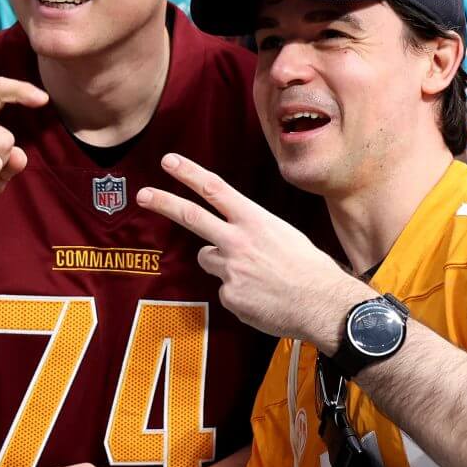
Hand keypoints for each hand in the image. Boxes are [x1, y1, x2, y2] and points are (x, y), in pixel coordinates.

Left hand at [138, 154, 366, 346]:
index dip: (188, 173)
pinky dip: (240, 294)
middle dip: (164, 202)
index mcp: (255, 221)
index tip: (168, 161)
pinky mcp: (229, 296)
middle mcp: (238, 241)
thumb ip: (252, 232)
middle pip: (191, 216)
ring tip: (256, 275)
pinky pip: (226, 291)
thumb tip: (233, 238)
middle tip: (143, 194)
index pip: (215, 189)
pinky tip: (262, 298)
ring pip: (208, 258)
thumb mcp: (284, 236)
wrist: (323, 304)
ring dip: (222, 264)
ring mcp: (230, 269)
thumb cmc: (311, 270)